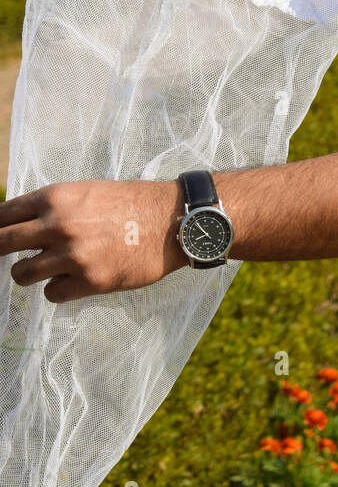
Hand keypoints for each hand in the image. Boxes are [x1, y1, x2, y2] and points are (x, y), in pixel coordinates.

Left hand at [0, 179, 187, 302]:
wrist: (171, 221)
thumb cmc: (130, 203)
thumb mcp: (86, 192)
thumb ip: (53, 207)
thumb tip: (22, 225)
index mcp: (55, 198)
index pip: (3, 215)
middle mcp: (58, 225)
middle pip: (1, 243)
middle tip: (1, 255)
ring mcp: (72, 256)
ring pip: (21, 275)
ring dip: (29, 273)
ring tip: (44, 268)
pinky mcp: (88, 281)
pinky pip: (51, 293)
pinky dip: (58, 288)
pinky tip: (73, 279)